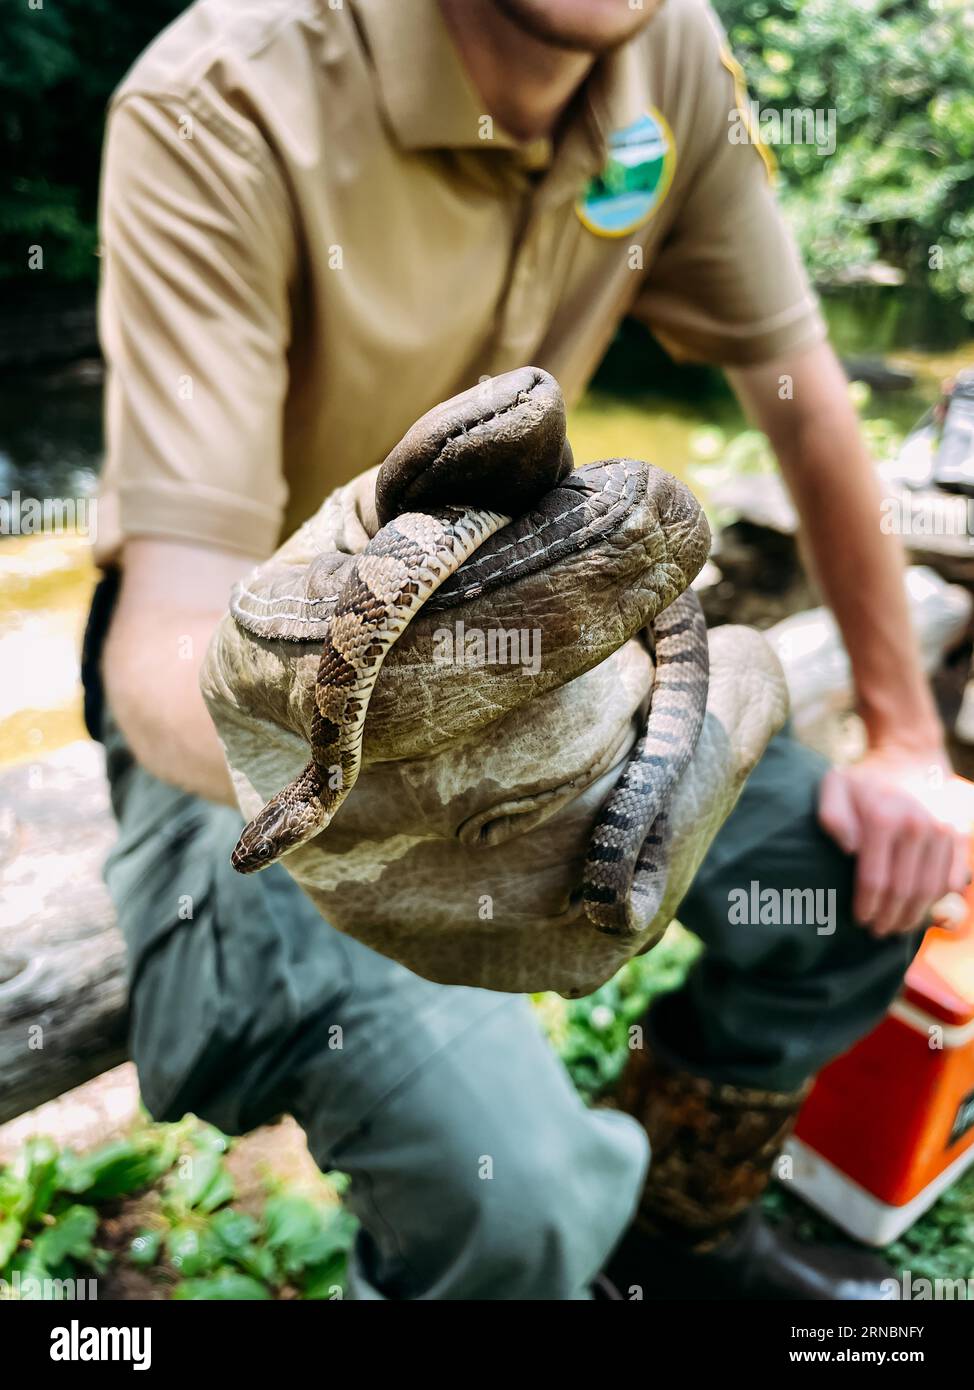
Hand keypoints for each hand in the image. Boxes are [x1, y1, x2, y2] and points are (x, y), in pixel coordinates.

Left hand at [818, 744, 969, 937]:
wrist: (908, 760)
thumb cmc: (864, 782)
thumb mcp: (835, 787)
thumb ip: (831, 815)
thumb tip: (849, 849)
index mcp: (884, 818)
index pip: (875, 879)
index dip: (867, 906)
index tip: (859, 920)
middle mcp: (918, 826)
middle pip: (904, 890)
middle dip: (888, 917)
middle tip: (876, 931)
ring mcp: (942, 833)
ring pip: (930, 891)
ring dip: (912, 916)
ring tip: (895, 927)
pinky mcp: (958, 838)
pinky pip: (950, 881)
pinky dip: (936, 901)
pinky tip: (918, 910)